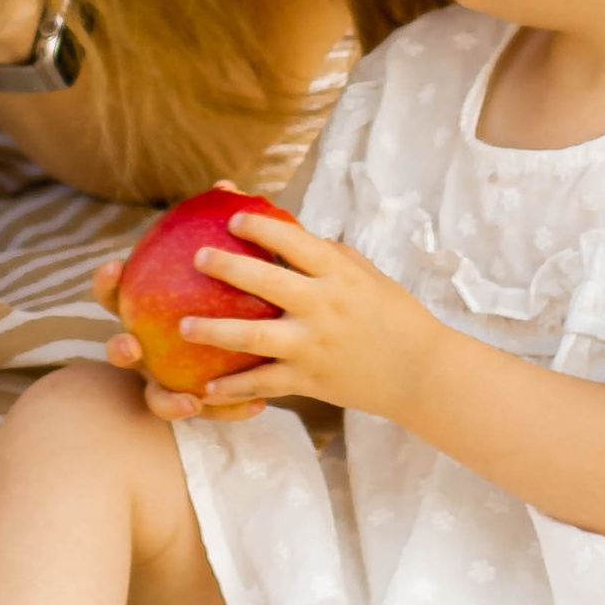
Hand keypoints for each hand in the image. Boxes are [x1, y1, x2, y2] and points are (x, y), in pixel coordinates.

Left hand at [105, 212, 436, 422]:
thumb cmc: (397, 317)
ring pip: (253, 337)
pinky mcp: (310, 380)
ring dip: (214, 331)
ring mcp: (314, 345)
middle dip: (228, 267)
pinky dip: (233, 387)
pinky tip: (205, 387)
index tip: (234, 216)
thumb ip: (333, 257)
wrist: (421, 374)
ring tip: (183, 327)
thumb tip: (294, 237)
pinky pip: (263, 382)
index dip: (261, 226)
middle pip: (266, 282)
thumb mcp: (370, 277)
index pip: (294, 242)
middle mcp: (324, 307)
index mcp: (340, 276)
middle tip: (196, 257)